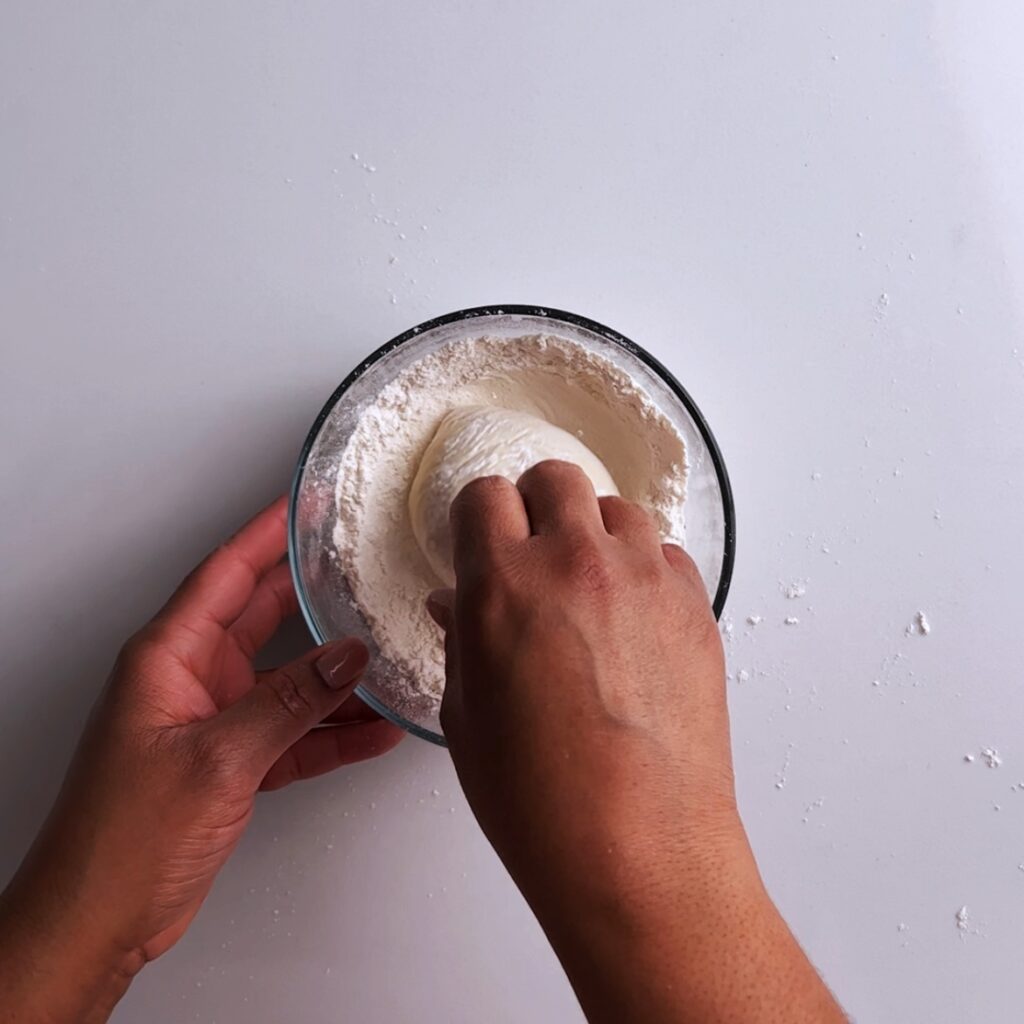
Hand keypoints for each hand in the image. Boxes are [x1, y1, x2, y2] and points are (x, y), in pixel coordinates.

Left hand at [0, 497, 402, 1023]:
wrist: (98, 922)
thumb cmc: (120, 841)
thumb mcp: (216, 760)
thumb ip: (288, 704)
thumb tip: (347, 658)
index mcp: (168, 657)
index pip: (225, 573)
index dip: (267, 534)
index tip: (305, 504)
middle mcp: (191, 678)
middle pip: (263, 616)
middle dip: (314, 591)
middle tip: (360, 562)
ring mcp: (213, 720)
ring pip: (288, 678)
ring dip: (336, 675)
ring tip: (388, 656)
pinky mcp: (232, 762)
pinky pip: (293, 731)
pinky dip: (332, 730)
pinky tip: (373, 728)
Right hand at [428, 461, 844, 1023]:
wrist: (639, 848)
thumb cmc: (541, 799)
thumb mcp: (468, 718)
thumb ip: (462, 640)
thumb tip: (460, 605)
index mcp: (503, 585)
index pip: (484, 495)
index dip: (479, 516)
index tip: (483, 538)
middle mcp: (575, 563)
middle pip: (555, 478)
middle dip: (536, 505)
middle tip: (534, 550)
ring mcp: (643, 579)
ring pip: (616, 509)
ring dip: (594, 534)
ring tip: (587, 588)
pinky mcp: (694, 606)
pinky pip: (665, 555)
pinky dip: (644, 571)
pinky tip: (633, 622)